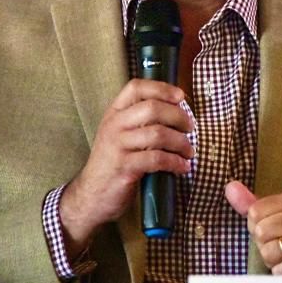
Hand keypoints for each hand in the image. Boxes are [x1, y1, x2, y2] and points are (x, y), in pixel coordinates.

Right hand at [59, 79, 193, 250]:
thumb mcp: (119, 134)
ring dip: (181, 142)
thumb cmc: (113, 162)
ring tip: (189, 151)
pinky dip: (175, 162)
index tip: (180, 96)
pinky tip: (182, 166)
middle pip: (152, 108)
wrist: (91, 195)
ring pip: (158, 133)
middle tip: (190, 127)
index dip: (161, 88)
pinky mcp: (125, 167)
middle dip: (178, 116)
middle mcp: (114, 125)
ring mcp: (118, 146)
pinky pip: (157, 159)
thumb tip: (177, 111)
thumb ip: (138, 120)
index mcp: (114, 113)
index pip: (136, 87)